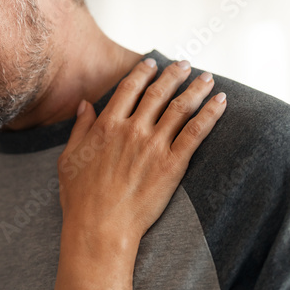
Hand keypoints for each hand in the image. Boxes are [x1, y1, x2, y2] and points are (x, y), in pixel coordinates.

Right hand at [50, 59, 226, 289]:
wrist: (100, 227)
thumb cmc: (80, 198)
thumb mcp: (68, 159)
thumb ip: (80, 129)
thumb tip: (85, 105)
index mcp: (106, 126)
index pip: (128, 89)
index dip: (142, 72)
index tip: (151, 62)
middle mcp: (132, 130)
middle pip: (158, 92)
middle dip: (174, 74)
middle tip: (185, 64)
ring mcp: (154, 146)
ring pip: (181, 107)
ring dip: (196, 89)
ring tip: (207, 79)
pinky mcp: (173, 164)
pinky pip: (197, 132)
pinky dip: (211, 114)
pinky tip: (220, 102)